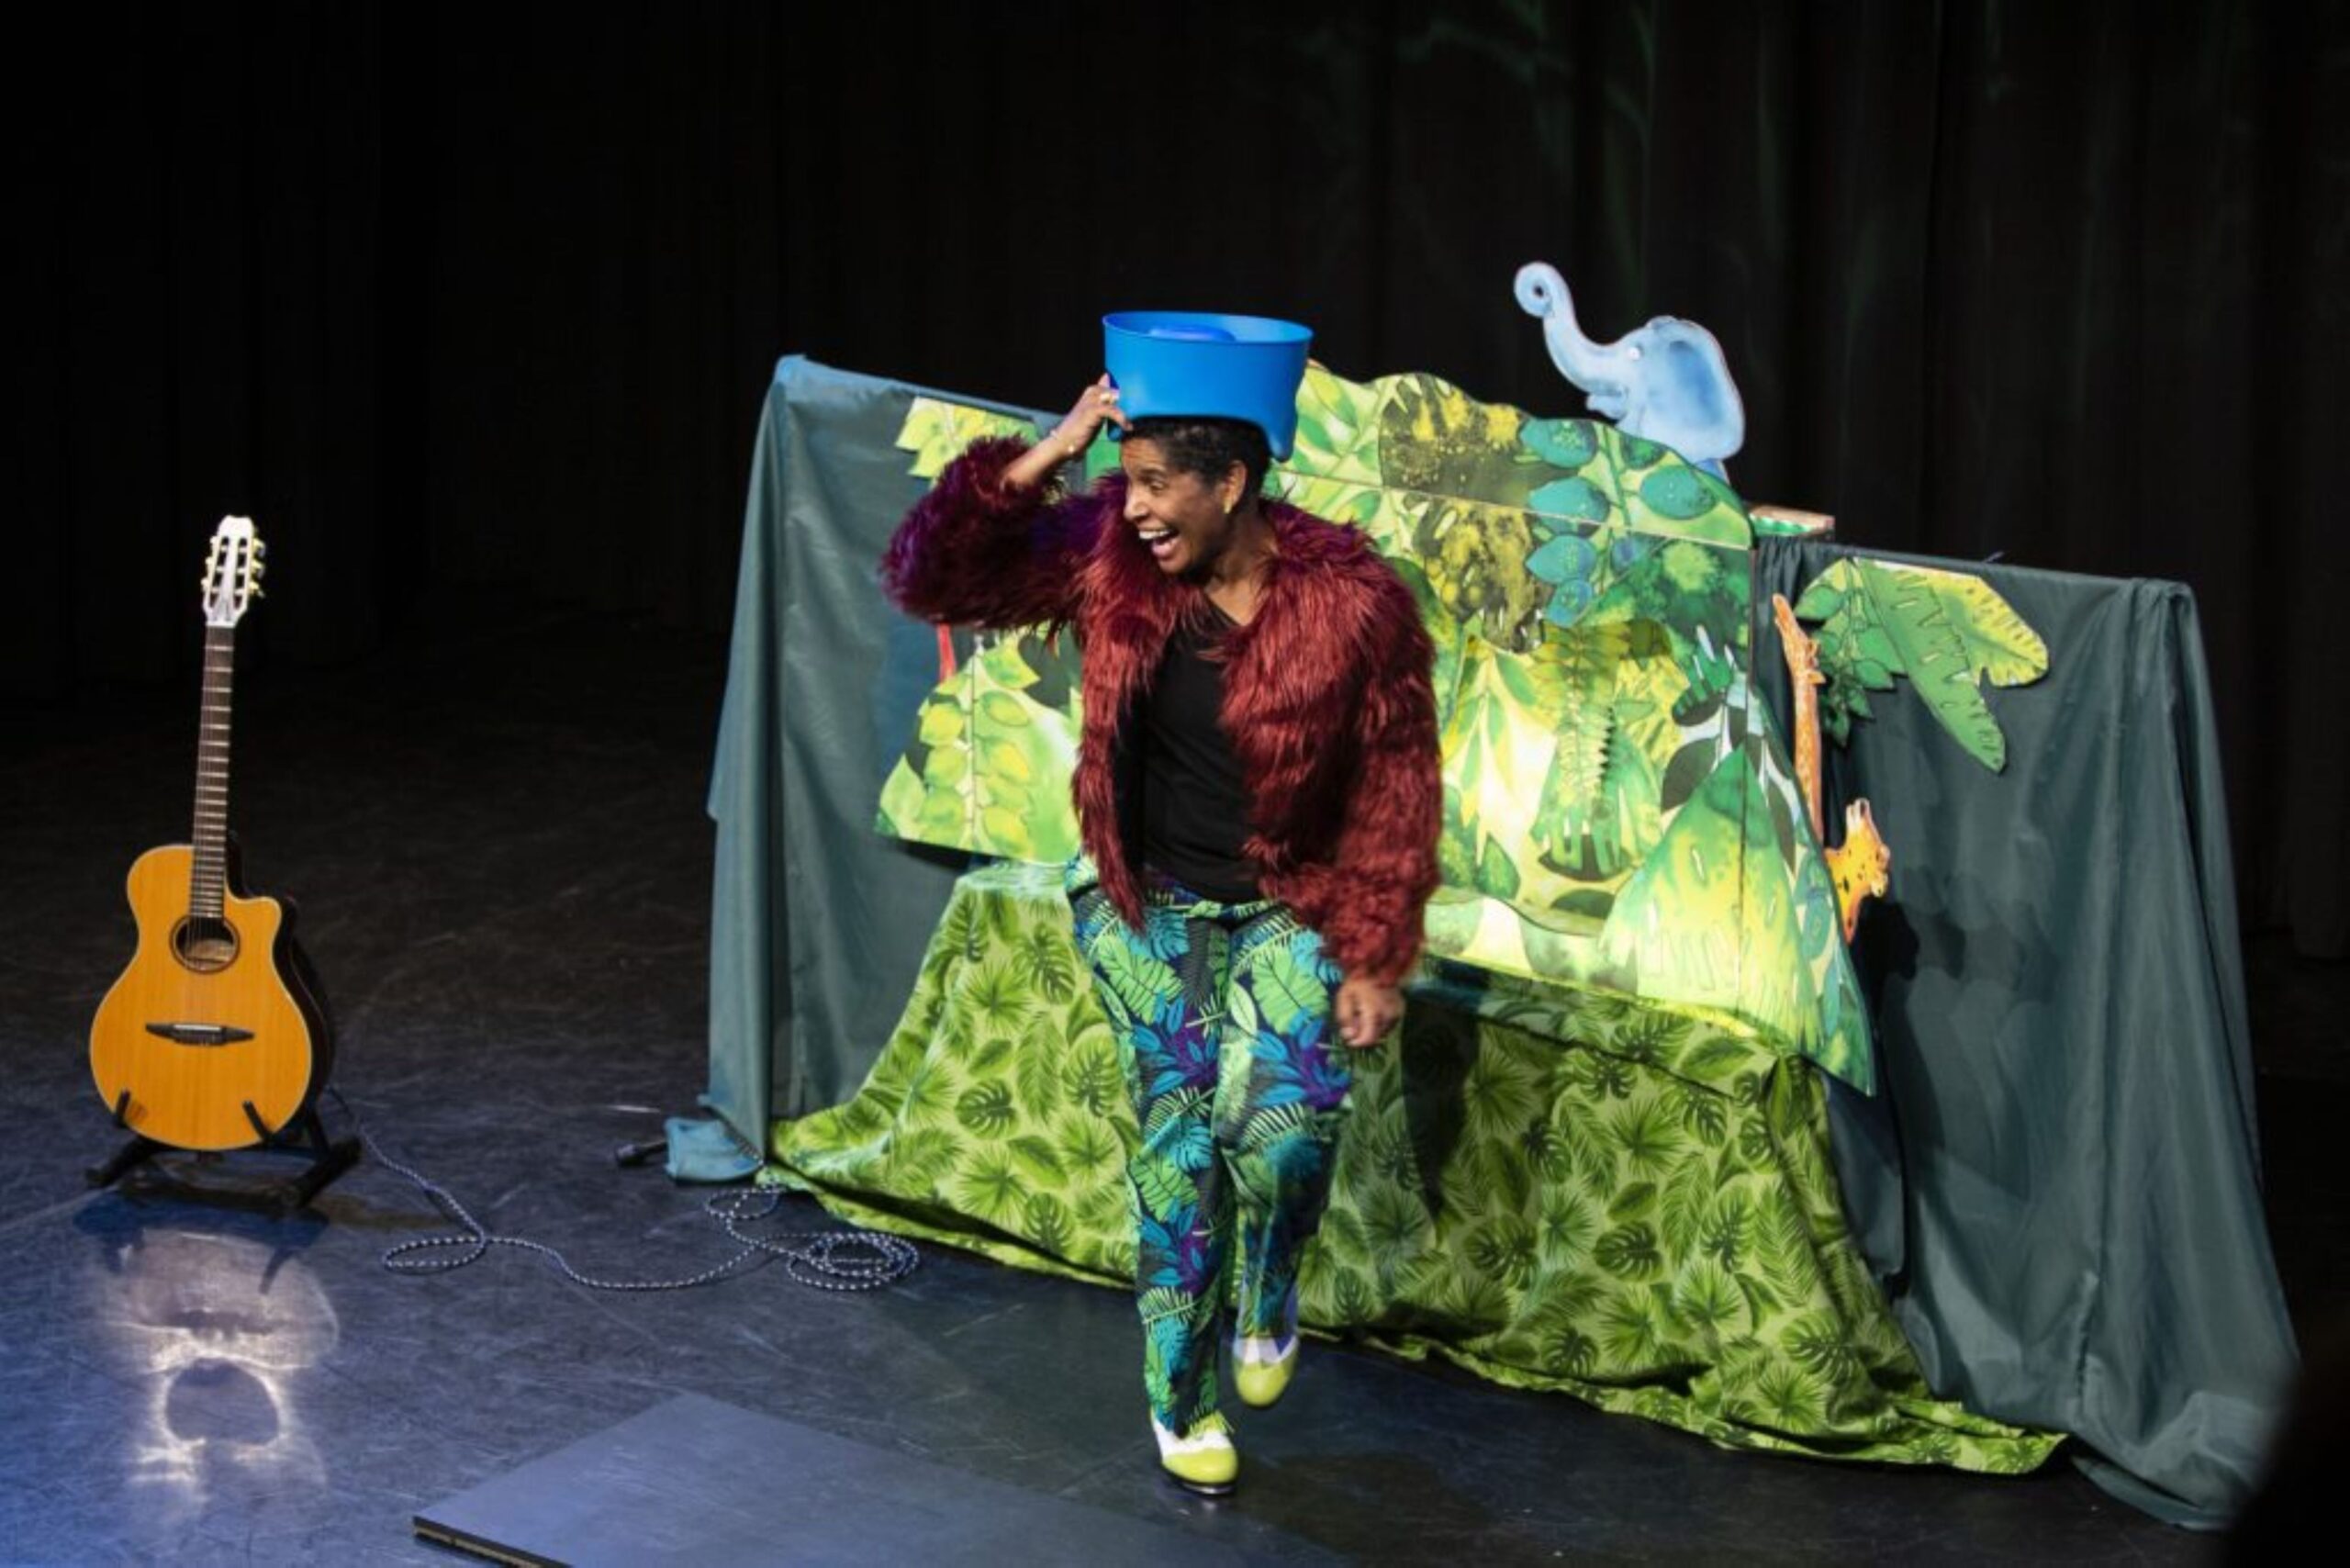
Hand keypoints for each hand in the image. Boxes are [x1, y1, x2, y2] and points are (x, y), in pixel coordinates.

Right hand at [1008, 376, 1128, 491]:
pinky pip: (1111, 410)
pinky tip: (1127, 427)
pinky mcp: (1091, 412)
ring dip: (1127, 410)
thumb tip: (1117, 403)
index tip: (1138, 402)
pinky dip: (1121, 418)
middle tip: (1140, 412)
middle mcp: (1092, 393)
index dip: (1128, 392)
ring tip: (1134, 421)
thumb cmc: (1080, 431)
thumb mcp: (1095, 417)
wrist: (1062, 443)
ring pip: (1115, 398)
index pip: (1115, 384)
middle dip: (1131, 400)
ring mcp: (1090, 401)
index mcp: (1093, 392)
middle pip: (1118, 389)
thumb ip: (1106, 408)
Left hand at [1335, 975, 1402, 1048]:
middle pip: (1376, 1037)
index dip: (1358, 1043)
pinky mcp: (1401, 1009)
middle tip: (1355, 1023)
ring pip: (1383, 1031)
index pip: (1369, 1039)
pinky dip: (1380, 1023)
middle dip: (1363, 1034)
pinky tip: (1374, 1012)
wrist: (1377, 965)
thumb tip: (1349, 1037)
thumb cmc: (1357, 982)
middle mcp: (1389, 1015)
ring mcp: (1397, 1012)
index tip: (1350, 1041)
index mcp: (1374, 1012)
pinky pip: (1389, 1024)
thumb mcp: (1344, 998)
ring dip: (1372, 1029)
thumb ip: (1346, 1019)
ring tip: (1364, 1014)